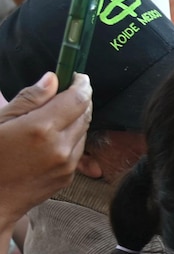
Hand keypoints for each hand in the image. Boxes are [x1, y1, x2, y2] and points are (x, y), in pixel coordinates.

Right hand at [0, 72, 90, 228]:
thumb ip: (30, 99)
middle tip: (72, 89)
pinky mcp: (68, 176)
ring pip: (84, 131)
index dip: (82, 84)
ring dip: (78, 118)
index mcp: (41, 129)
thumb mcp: (1, 121)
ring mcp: (67, 164)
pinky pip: (78, 149)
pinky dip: (73, 137)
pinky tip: (56, 134)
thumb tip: (52, 80)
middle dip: (82, 99)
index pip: (77, 99)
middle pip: (85, 114)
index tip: (79, 77)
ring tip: (60, 112)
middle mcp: (60, 146)